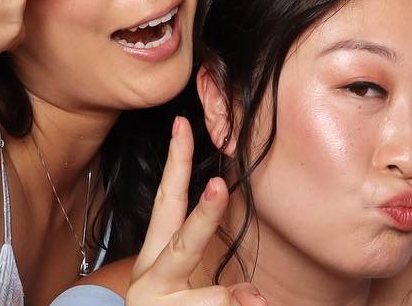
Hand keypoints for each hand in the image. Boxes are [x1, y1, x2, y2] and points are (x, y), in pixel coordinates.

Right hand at [123, 116, 264, 305]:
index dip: (175, 162)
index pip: (166, 202)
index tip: (182, 124)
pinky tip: (253, 304)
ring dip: (234, 301)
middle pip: (184, 245)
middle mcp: (152, 284)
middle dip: (204, 216)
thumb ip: (212, 270)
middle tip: (219, 187)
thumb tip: (259, 300)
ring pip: (211, 301)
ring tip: (255, 303)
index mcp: (153, 261)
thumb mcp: (180, 283)